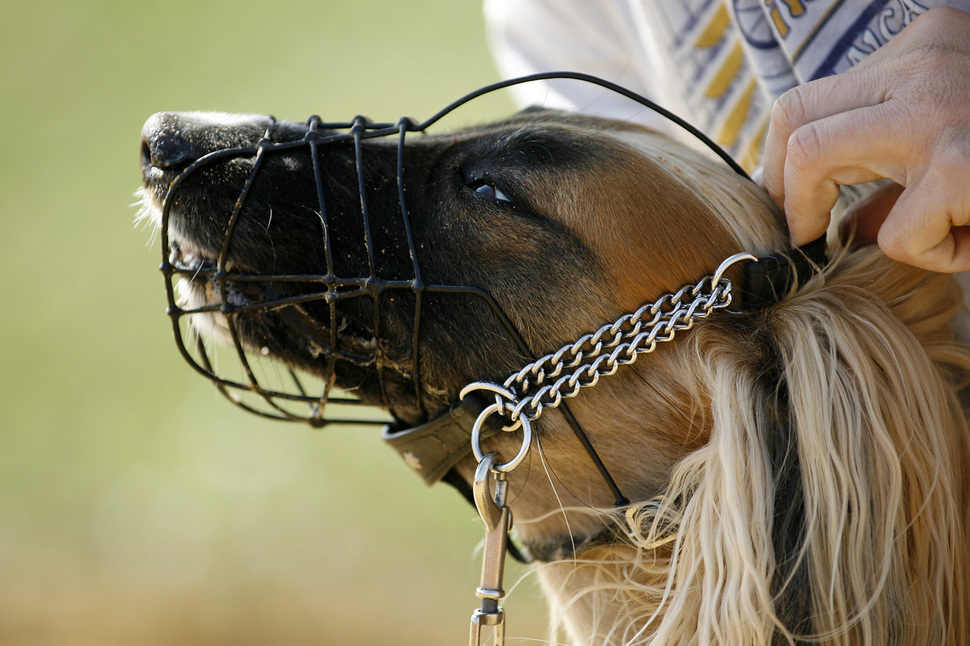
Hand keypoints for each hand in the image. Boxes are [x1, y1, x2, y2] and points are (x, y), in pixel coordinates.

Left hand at [762, 6, 969, 272]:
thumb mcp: (954, 140)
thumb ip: (894, 166)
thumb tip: (838, 221)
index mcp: (924, 47)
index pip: (807, 98)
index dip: (780, 160)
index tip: (788, 204)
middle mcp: (924, 61)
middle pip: (791, 117)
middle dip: (782, 189)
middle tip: (799, 233)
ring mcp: (939, 105)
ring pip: (814, 159)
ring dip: (840, 220)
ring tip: (912, 237)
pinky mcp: (962, 163)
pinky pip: (897, 234)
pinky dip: (931, 255)